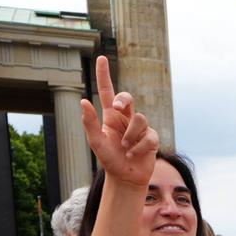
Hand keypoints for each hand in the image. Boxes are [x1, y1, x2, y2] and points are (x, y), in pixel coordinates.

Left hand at [80, 56, 160, 187]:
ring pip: (140, 119)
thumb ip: (90, 123)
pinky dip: (139, 147)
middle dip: (123, 99)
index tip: (101, 58)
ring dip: (130, 135)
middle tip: (116, 107)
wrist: (126, 177)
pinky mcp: (151, 139)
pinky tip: (133, 155)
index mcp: (111, 116)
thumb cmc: (109, 159)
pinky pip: (148, 137)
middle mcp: (126, 118)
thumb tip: (84, 101)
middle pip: (127, 98)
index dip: (104, 75)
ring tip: (124, 148)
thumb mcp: (96, 142)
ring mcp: (140, 128)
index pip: (107, 91)